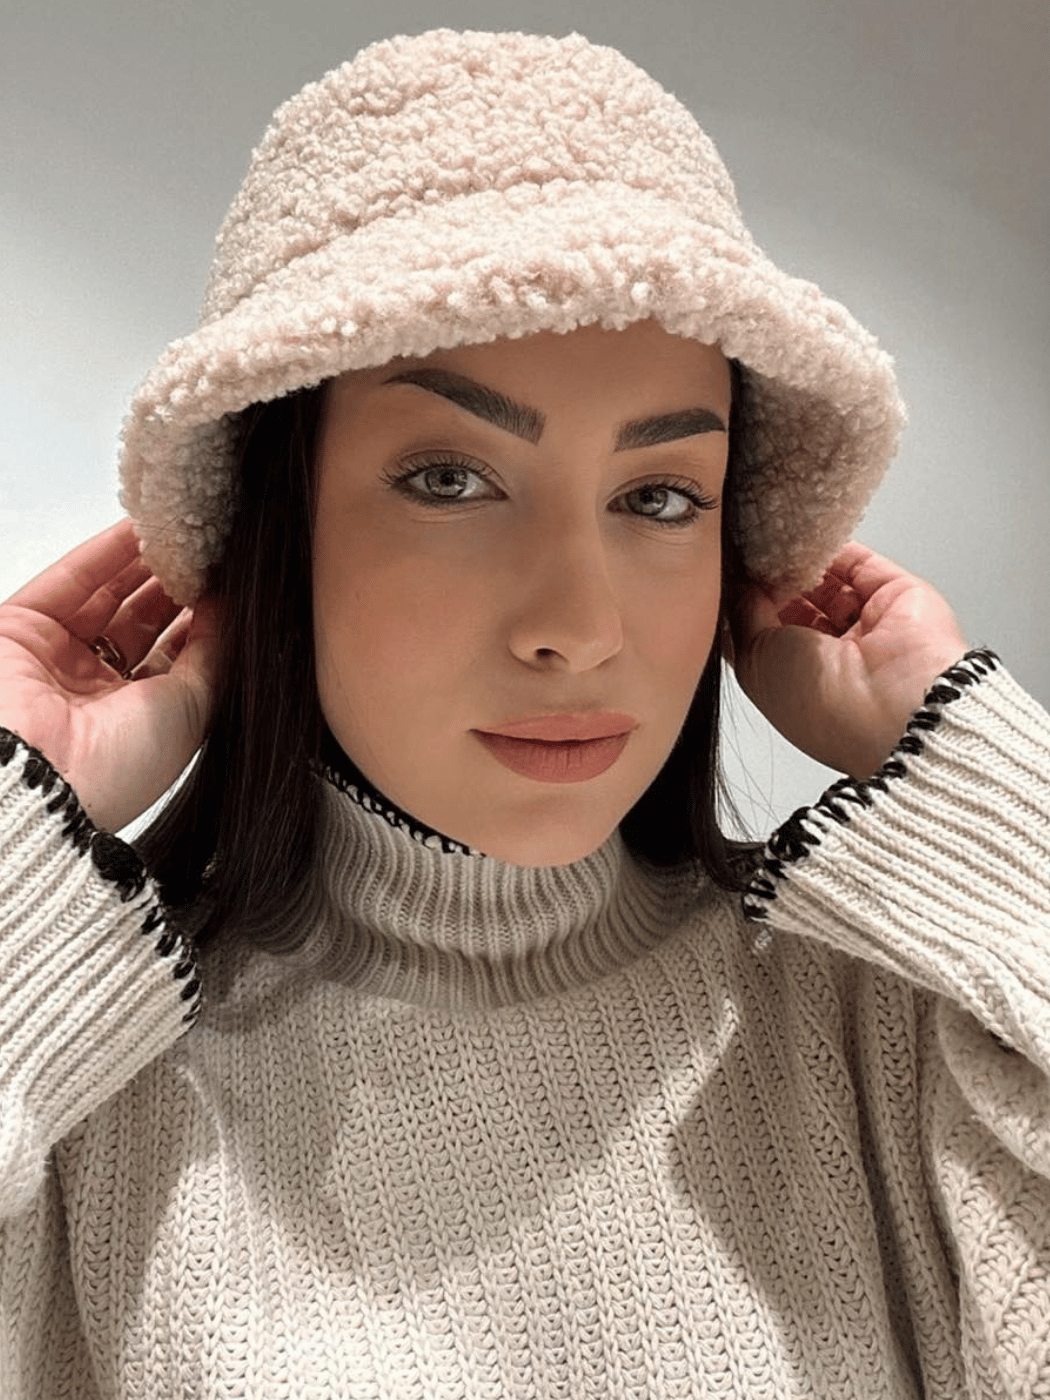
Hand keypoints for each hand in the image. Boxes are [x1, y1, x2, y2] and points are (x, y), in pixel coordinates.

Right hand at [0, 519, 217, 830]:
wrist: (39, 776)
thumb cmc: (119, 764)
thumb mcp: (191, 709)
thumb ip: (214, 653)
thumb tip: (231, 608)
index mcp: (140, 722)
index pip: (178, 656)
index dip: (204, 619)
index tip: (232, 584)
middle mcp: (98, 691)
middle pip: (143, 622)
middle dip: (177, 586)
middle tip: (209, 550)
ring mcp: (58, 658)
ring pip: (108, 597)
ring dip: (145, 563)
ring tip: (182, 531)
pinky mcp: (21, 629)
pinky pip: (70, 581)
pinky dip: (104, 553)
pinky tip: (139, 528)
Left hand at [727, 543, 968, 778]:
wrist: (889, 705)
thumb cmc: (819, 702)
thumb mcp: (755, 658)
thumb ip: (743, 613)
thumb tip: (741, 583)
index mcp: (796, 683)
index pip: (766, 635)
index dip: (746, 605)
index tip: (726, 574)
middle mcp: (831, 659)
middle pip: (795, 606)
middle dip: (771, 580)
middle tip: (749, 551)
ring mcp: (865, 627)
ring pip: (826, 583)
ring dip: (800, 562)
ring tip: (774, 540)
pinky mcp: (895, 596)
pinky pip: (859, 564)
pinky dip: (834, 548)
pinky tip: (807, 536)